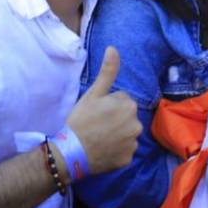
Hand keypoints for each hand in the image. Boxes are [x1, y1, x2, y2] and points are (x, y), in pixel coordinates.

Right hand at [63, 47, 141, 176]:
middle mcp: (137, 125)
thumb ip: (107, 71)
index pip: (122, 101)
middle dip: (114, 119)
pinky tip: (102, 150)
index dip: (107, 105)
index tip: (95, 113)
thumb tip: (113, 48)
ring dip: (116, 135)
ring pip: (126, 134)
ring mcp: (133, 144)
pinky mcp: (128, 159)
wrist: (70, 153)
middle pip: (126, 117)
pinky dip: (116, 150)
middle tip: (96, 125)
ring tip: (98, 138)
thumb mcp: (93, 94)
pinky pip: (124, 151)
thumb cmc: (80, 120)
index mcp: (130, 106)